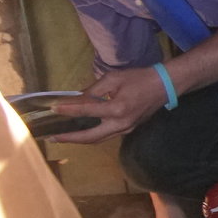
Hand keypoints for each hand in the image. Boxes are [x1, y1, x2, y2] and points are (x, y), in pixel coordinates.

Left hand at [50, 65, 169, 143]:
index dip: (68, 110)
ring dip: (79, 140)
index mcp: (117, 109)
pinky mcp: (128, 130)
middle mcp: (120, 124)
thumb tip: (76, 99)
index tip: (53, 109)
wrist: (164, 86)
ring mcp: (125, 130)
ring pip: (97, 139)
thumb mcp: (114, 78)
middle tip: (52, 138)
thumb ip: (94, 89)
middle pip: (90, 137)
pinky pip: (105, 135)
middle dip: (70, 139)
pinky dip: (91, 135)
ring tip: (63, 137)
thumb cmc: (139, 78)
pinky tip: (81, 131)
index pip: (86, 111)